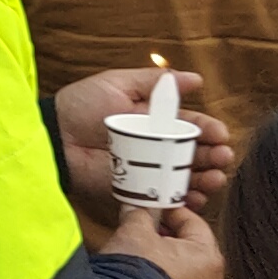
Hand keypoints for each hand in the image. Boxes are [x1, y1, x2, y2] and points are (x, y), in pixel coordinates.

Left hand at [53, 66, 234, 212]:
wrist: (54, 136)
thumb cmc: (81, 105)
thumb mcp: (118, 84)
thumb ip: (155, 82)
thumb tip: (195, 78)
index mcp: (156, 119)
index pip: (191, 125)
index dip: (208, 129)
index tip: (220, 134)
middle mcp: (157, 145)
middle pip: (194, 153)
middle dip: (213, 156)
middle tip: (222, 158)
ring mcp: (149, 169)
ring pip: (186, 176)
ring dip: (205, 179)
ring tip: (214, 178)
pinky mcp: (137, 189)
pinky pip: (165, 197)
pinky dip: (183, 200)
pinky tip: (196, 198)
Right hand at [101, 203, 225, 278]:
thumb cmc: (137, 274)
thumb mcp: (134, 231)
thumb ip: (139, 214)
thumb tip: (136, 209)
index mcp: (209, 257)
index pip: (193, 222)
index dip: (169, 211)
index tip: (153, 207)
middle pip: (191, 246)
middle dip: (168, 235)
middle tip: (145, 227)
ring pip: (184, 268)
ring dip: (165, 257)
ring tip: (141, 250)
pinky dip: (164, 278)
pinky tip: (143, 273)